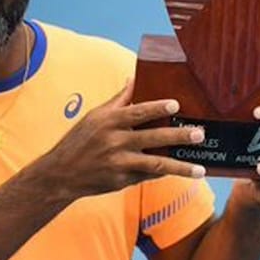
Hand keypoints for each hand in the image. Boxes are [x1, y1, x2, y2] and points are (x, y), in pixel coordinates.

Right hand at [36, 78, 206, 200]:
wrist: (60, 175)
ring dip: (180, 167)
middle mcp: (115, 142)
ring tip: (199, 169)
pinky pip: (148, 176)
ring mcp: (119, 163)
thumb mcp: (95, 117)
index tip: (176, 105)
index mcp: (109, 122)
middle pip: (152, 137)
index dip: (157, 108)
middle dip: (178, 136)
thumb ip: (118, 100)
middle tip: (199, 134)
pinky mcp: (121, 181)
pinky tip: (182, 172)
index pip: (137, 112)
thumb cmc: (80, 140)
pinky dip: (165, 173)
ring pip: (155, 164)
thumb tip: (134, 79)